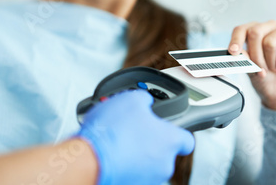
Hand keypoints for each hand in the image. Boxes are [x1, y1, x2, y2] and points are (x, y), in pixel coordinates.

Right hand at [76, 90, 194, 184]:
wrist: (88, 160)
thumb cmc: (112, 132)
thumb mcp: (131, 99)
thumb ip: (145, 99)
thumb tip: (145, 101)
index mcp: (170, 141)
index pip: (187, 140)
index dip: (179, 131)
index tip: (170, 128)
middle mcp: (163, 164)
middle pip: (164, 151)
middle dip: (151, 141)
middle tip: (136, 130)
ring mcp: (148, 179)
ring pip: (147, 163)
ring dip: (137, 153)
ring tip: (120, 140)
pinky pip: (132, 172)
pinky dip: (125, 164)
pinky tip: (112, 153)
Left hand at [228, 20, 275, 110]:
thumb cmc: (266, 79)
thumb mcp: (250, 69)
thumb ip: (244, 58)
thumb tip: (238, 51)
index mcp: (256, 32)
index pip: (242, 29)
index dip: (236, 40)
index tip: (233, 52)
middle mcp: (271, 28)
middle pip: (255, 32)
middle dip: (256, 56)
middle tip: (261, 68)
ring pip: (270, 42)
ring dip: (270, 62)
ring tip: (274, 68)